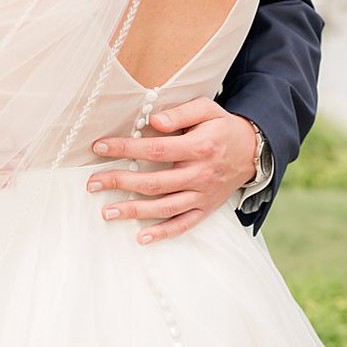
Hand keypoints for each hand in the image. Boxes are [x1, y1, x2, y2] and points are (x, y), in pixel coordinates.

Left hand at [88, 98, 257, 243]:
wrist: (254, 151)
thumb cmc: (222, 128)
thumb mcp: (208, 110)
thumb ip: (181, 113)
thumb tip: (154, 120)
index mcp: (200, 148)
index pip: (156, 149)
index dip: (126, 148)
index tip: (99, 147)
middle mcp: (201, 175)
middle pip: (154, 182)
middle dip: (120, 183)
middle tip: (92, 183)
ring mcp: (203, 195)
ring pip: (164, 207)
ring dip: (134, 212)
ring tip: (106, 212)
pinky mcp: (206, 209)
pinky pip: (183, 224)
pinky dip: (162, 233)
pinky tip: (140, 237)